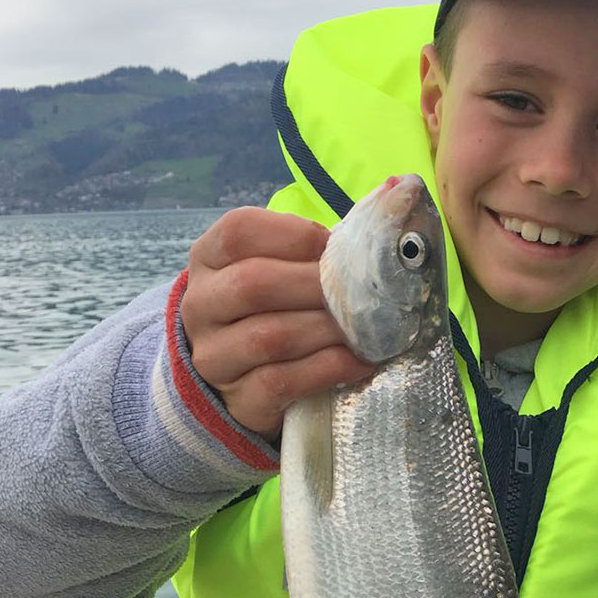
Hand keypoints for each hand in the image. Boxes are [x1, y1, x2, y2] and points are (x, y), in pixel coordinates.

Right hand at [180, 206, 372, 439]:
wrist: (241, 375)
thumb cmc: (274, 307)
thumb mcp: (279, 267)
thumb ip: (317, 244)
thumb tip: (395, 196)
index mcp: (209, 259)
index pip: (238, 232)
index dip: (292, 234)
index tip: (331, 245)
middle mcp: (201, 305)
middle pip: (253, 284)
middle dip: (316, 285)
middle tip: (359, 290)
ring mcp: (214, 357)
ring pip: (269, 337)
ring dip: (326, 329)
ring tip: (365, 327)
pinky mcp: (238, 400)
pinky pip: (282, 382)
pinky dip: (328, 369)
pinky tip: (358, 362)